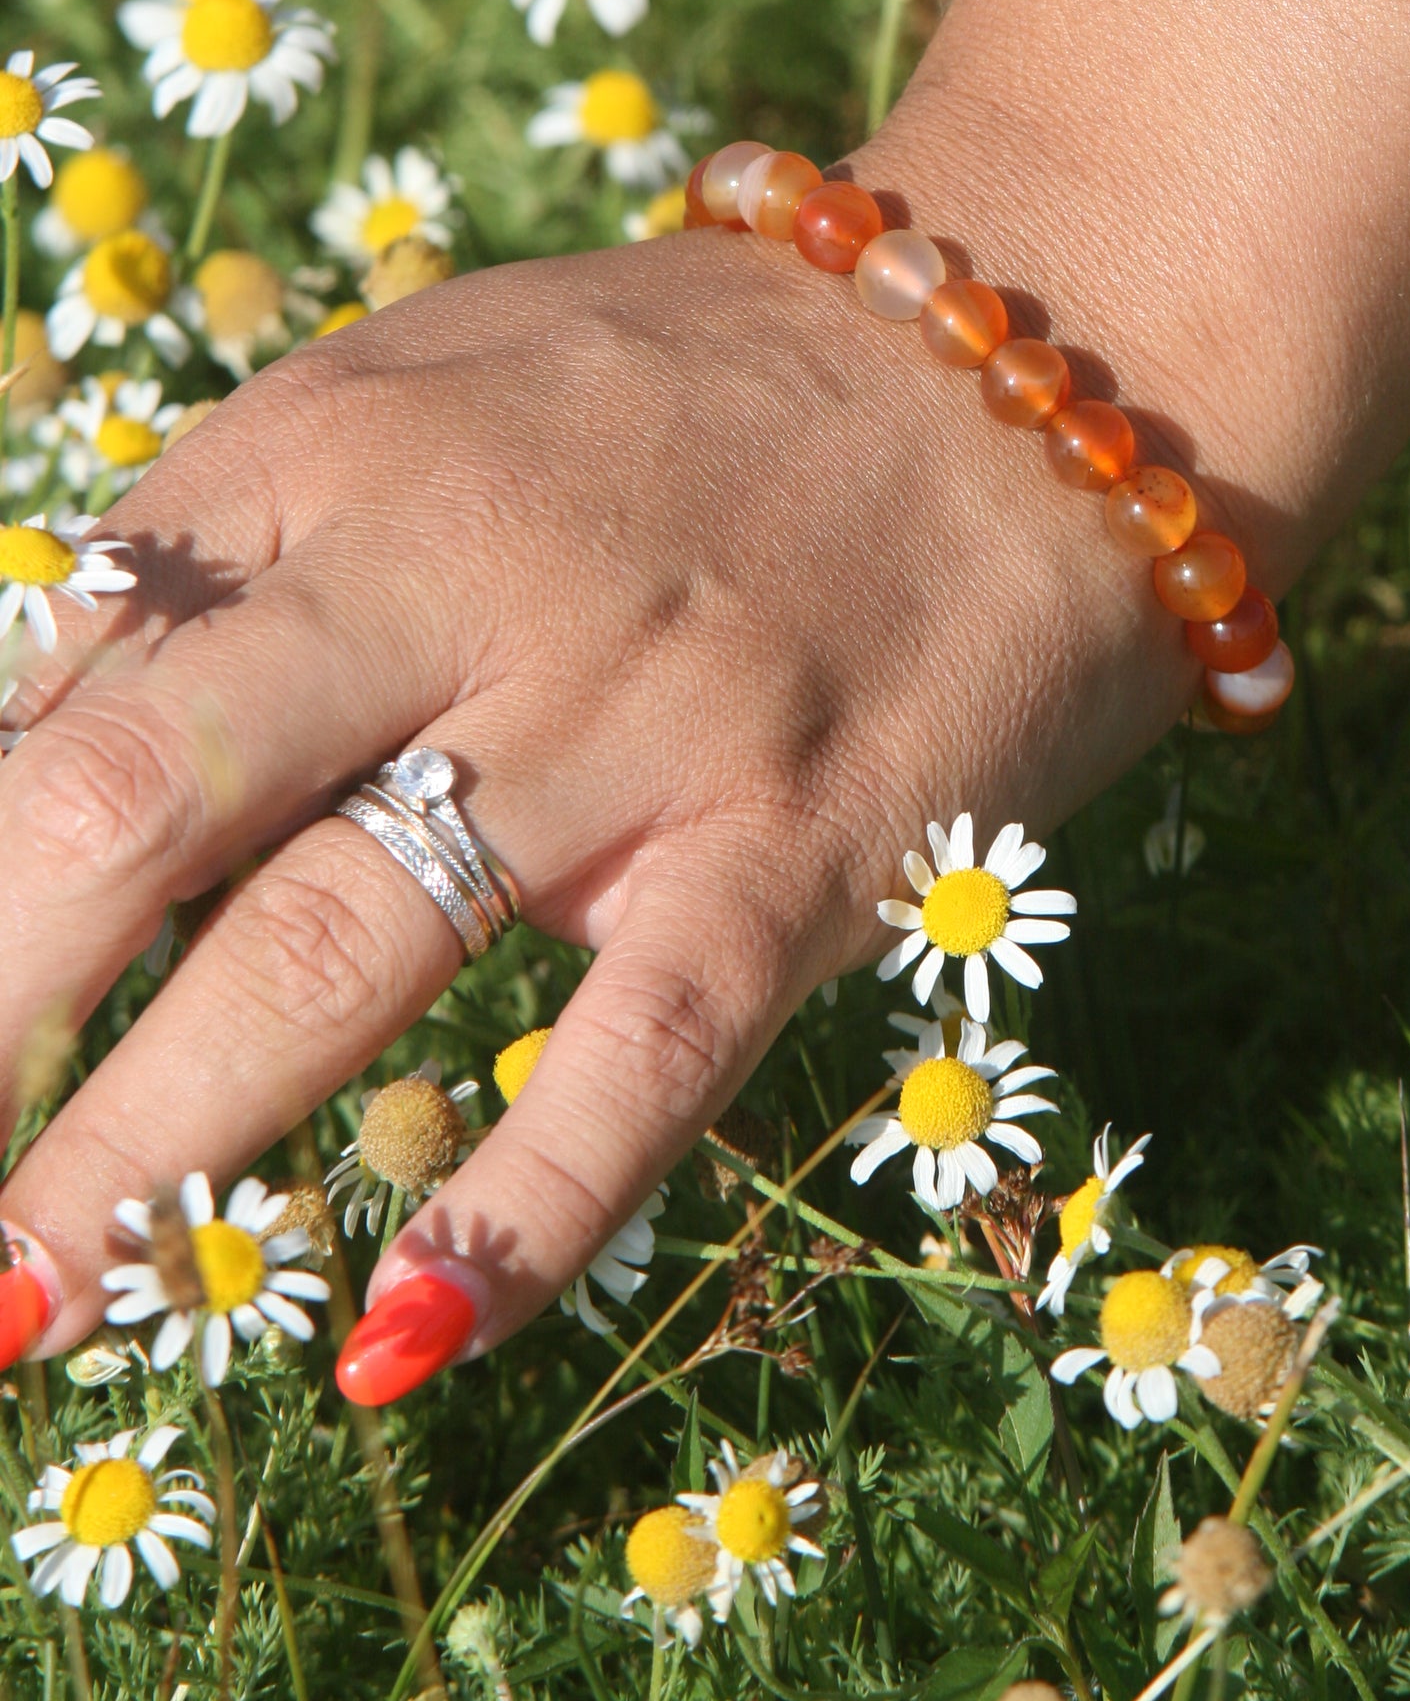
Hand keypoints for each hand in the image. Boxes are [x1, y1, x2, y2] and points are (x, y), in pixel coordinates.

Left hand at [0, 159, 1200, 1391]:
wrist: (1019, 362)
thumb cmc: (693, 391)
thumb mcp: (434, 386)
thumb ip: (241, 543)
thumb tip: (23, 735)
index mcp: (336, 445)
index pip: (59, 667)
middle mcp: (455, 569)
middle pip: (138, 799)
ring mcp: (630, 712)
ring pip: (339, 947)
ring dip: (149, 1151)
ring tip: (24, 1307)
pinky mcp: (795, 840)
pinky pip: (638, 1052)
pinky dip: (515, 1207)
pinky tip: (398, 1337)